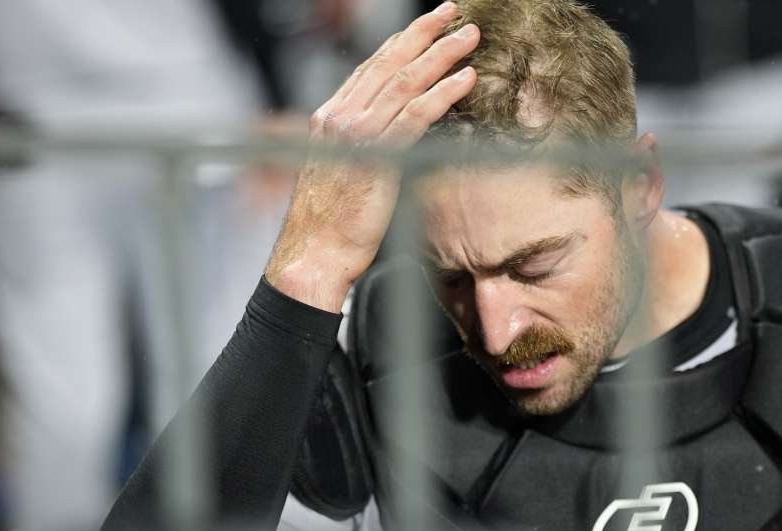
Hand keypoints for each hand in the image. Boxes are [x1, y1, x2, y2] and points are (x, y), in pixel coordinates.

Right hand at [264, 2, 477, 311]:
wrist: (313, 256)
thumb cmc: (328, 227)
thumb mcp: (339, 174)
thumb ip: (362, 147)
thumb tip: (393, 135)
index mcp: (329, 118)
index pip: (370, 69)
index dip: (401, 44)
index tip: (427, 27)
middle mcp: (340, 117)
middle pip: (388, 63)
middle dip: (424, 34)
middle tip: (453, 13)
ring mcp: (357, 134)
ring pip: (406, 81)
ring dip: (442, 55)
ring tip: (469, 37)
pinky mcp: (378, 155)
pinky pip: (417, 114)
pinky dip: (444, 93)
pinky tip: (466, 78)